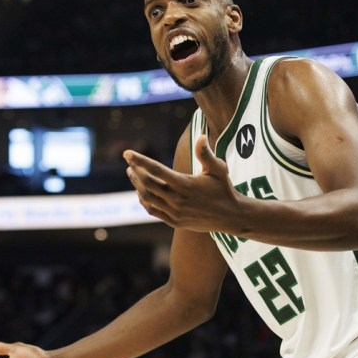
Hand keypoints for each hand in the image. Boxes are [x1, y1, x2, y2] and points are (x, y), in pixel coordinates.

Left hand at [124, 135, 243, 232]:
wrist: (230, 217)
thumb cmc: (224, 189)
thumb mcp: (218, 169)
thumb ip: (206, 154)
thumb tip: (201, 136)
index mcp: (185, 184)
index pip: (156, 170)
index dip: (140, 160)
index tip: (126, 153)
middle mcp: (177, 199)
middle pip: (148, 184)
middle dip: (136, 172)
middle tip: (130, 163)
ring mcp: (175, 212)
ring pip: (147, 198)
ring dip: (137, 185)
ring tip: (132, 174)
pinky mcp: (175, 221)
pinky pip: (153, 211)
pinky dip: (144, 201)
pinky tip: (141, 193)